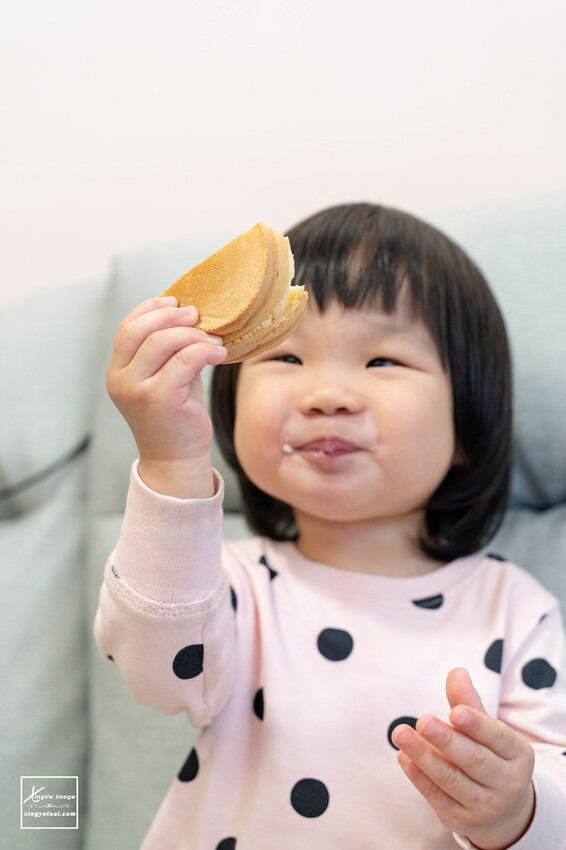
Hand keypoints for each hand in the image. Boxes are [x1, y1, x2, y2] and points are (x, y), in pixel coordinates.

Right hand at [106, 297, 226, 495]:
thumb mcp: (167, 376)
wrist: (176, 459)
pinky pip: (184, 361)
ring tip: (214, 339)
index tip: (176, 301)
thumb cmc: (176, 415)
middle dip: (171, 316)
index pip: (127, 328)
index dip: (151, 309)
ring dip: (193, 334)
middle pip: (140, 330)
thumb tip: (191, 315)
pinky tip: (219, 353)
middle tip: (197, 315)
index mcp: (118, 371)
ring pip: (162, 342)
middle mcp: (120, 379)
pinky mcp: (159, 399)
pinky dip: (204, 351)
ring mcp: (136, 390)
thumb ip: (169, 349)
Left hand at [391, 668, 534, 849]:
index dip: (476, 725)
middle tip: (423, 721)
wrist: (504, 811)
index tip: (455, 711)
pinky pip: (436, 796)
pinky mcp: (461, 820)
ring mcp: (485, 806)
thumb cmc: (491, 756)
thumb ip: (470, 703)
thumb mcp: (489, 731)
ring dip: (423, 756)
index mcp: (518, 755)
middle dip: (447, 740)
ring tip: (400, 734)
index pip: (497, 738)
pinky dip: (418, 776)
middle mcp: (506, 783)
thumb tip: (456, 673)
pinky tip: (403, 756)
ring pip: (451, 779)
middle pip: (474, 760)